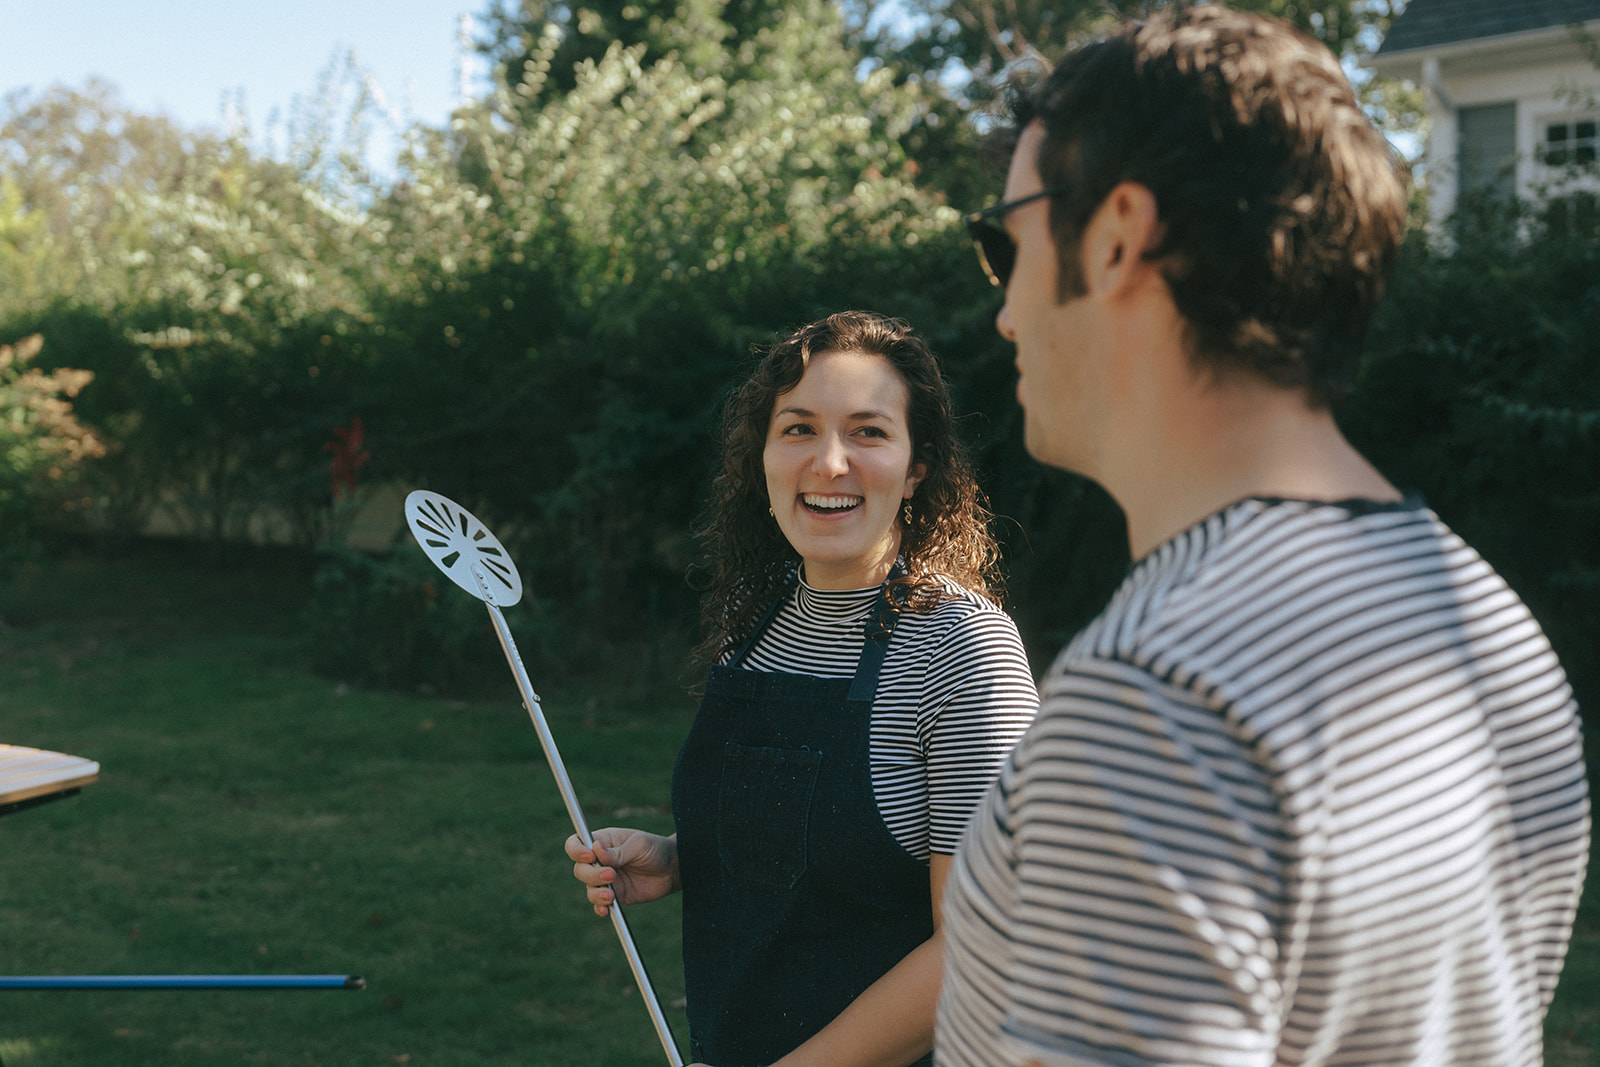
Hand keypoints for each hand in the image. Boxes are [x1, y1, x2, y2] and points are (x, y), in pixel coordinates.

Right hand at [564, 827, 678, 916]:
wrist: (673, 870)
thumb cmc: (655, 849)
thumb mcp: (638, 845)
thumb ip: (617, 852)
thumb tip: (595, 849)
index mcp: (602, 842)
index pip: (576, 844)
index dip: (576, 850)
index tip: (589, 857)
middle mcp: (599, 861)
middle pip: (579, 869)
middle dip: (591, 874)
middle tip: (611, 875)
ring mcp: (605, 880)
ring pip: (588, 888)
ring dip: (596, 893)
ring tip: (612, 895)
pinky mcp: (615, 896)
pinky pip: (600, 904)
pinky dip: (600, 908)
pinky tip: (607, 909)